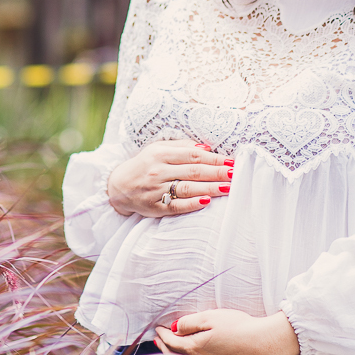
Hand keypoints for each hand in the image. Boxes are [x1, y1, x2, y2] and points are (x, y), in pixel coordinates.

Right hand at [107, 139, 233, 217]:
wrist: (118, 186)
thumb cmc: (144, 165)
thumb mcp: (158, 149)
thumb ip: (182, 147)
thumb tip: (207, 148)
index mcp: (160, 154)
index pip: (193, 155)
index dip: (214, 158)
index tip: (232, 161)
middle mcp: (158, 171)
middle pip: (194, 171)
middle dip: (218, 172)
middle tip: (236, 174)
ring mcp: (156, 190)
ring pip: (187, 188)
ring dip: (210, 188)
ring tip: (228, 187)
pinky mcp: (155, 207)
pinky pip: (176, 206)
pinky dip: (192, 204)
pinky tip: (207, 202)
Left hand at [154, 310, 299, 354]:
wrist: (264, 343)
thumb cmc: (239, 327)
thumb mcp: (211, 317)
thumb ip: (189, 323)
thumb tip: (174, 328)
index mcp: (194, 347)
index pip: (172, 342)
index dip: (163, 335)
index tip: (159, 328)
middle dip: (164, 349)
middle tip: (158, 341)